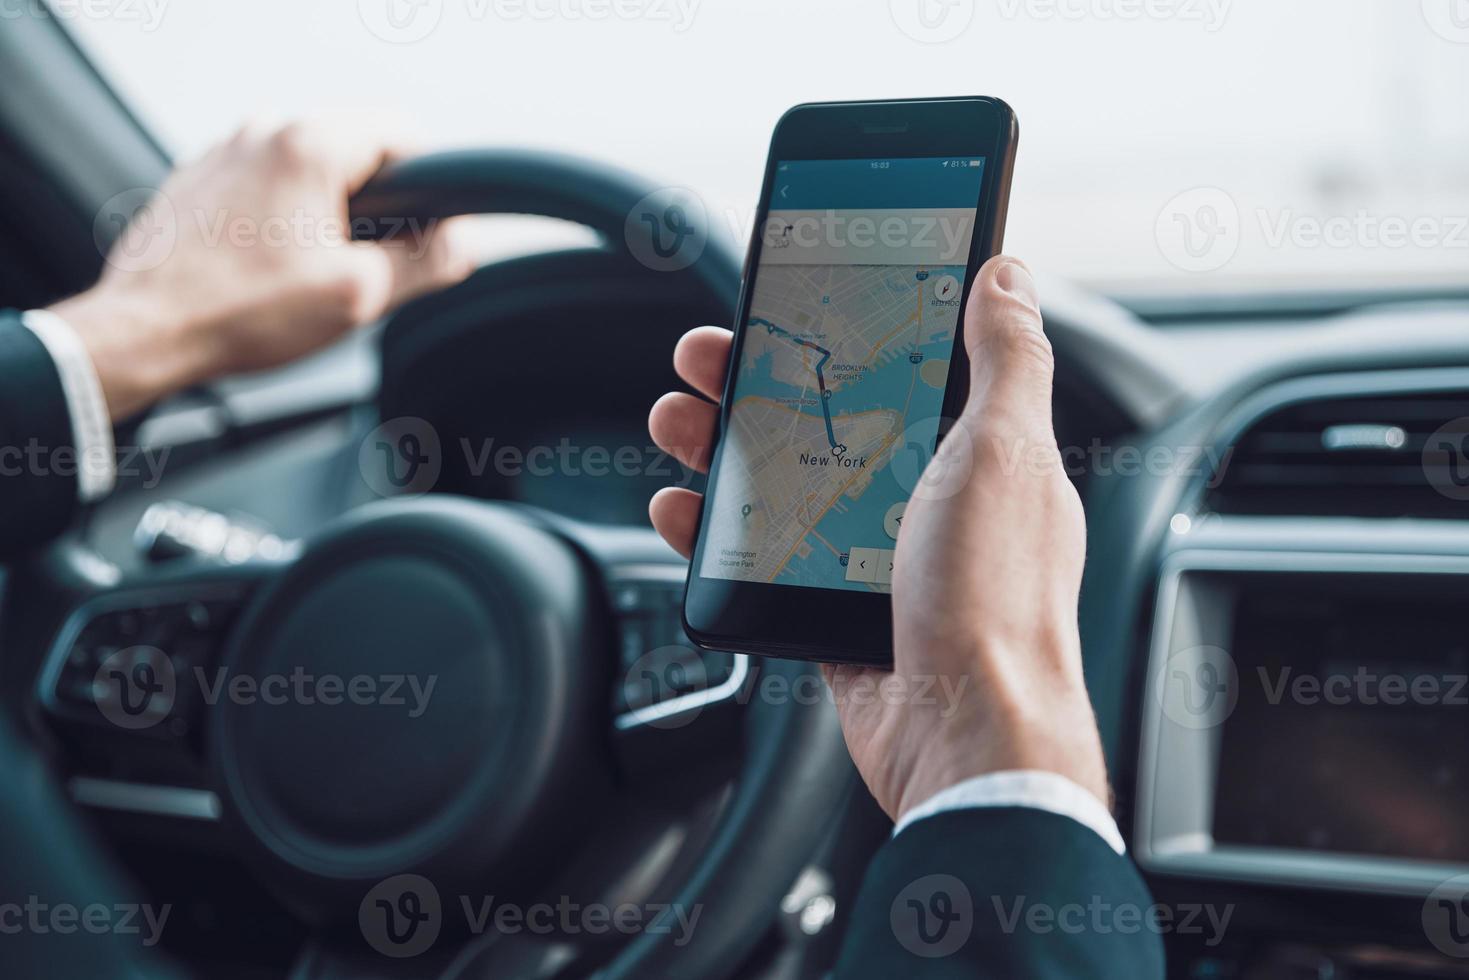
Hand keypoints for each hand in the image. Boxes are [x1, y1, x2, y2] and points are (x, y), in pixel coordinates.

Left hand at [50, 122, 472, 419]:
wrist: (144, 333)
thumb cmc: (240, 314)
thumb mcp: (360, 296)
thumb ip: (427, 263)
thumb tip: (462, 245)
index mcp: (309, 145)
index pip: (405, 135)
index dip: (432, 188)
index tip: (429, 233)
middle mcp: (265, 130)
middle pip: (359, 148)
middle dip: (380, 203)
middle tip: (370, 264)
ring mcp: (227, 150)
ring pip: (313, 166)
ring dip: (332, 211)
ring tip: (316, 270)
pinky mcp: (202, 178)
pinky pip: (269, 183)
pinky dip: (287, 216)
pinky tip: (274, 268)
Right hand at [646, 255, 1108, 820]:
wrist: (965, 734)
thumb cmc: (998, 596)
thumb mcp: (1006, 452)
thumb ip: (1006, 360)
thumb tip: (1007, 275)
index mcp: (973, 454)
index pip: (893, 368)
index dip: (833, 331)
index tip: (781, 302)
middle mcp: (923, 500)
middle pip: (820, 420)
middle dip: (753, 384)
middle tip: (702, 360)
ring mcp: (871, 558)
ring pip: (780, 484)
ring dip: (717, 448)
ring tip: (674, 423)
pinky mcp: (830, 612)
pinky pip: (760, 560)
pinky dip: (715, 533)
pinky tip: (680, 510)